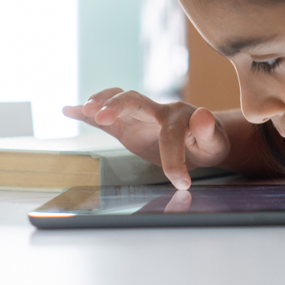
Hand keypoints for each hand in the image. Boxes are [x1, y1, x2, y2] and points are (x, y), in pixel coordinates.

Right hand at [62, 88, 229, 189]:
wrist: (202, 139)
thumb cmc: (208, 142)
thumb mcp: (216, 142)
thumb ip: (209, 131)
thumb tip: (203, 115)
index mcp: (179, 116)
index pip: (171, 133)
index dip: (175, 158)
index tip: (182, 183)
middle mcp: (156, 110)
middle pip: (135, 100)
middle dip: (118, 107)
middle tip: (103, 117)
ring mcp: (139, 116)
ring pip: (118, 101)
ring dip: (102, 103)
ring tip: (86, 110)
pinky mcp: (127, 126)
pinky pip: (105, 117)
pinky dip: (87, 112)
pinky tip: (69, 110)